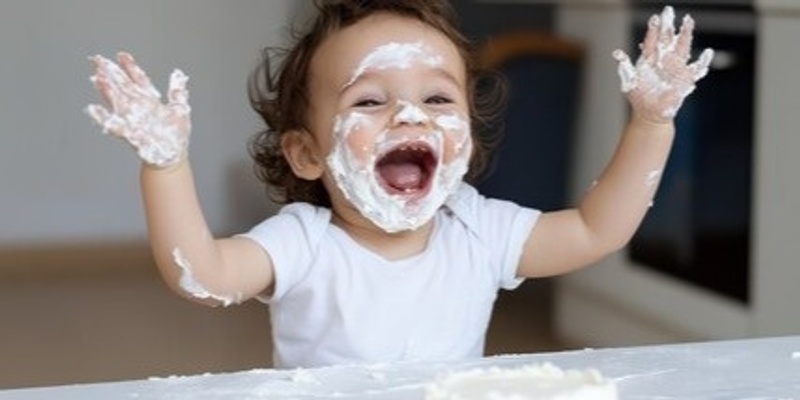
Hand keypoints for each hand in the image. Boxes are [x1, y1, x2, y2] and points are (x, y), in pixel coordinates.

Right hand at [86, 52, 190, 167]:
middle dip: (111, 73)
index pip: (138, 79)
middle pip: (123, 86)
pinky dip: (103, 118)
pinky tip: (93, 109)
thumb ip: (177, 91)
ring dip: (106, 90)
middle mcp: (138, 107)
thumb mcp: (180, 108)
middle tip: (98, 60)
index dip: (130, 67)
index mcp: (149, 100)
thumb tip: (179, 74)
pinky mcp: (130, 133)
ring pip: (116, 101)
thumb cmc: (175, 135)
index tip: (121, 55)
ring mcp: (132, 119)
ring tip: (97, 78)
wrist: (172, 156)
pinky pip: (114, 125)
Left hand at [613, 6, 713, 123]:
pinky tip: (707, 53)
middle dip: (668, 25)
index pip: (652, 40)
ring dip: (685, 34)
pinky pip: (696, 69)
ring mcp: (675, 67)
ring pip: (682, 47)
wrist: (650, 112)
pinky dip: (703, 61)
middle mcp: (664, 59)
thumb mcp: (629, 82)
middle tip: (669, 11)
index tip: (655, 18)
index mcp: (649, 59)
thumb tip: (617, 53)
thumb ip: (625, 67)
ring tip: (688, 21)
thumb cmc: (639, 96)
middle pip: (667, 38)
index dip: (653, 29)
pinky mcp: (685, 78)